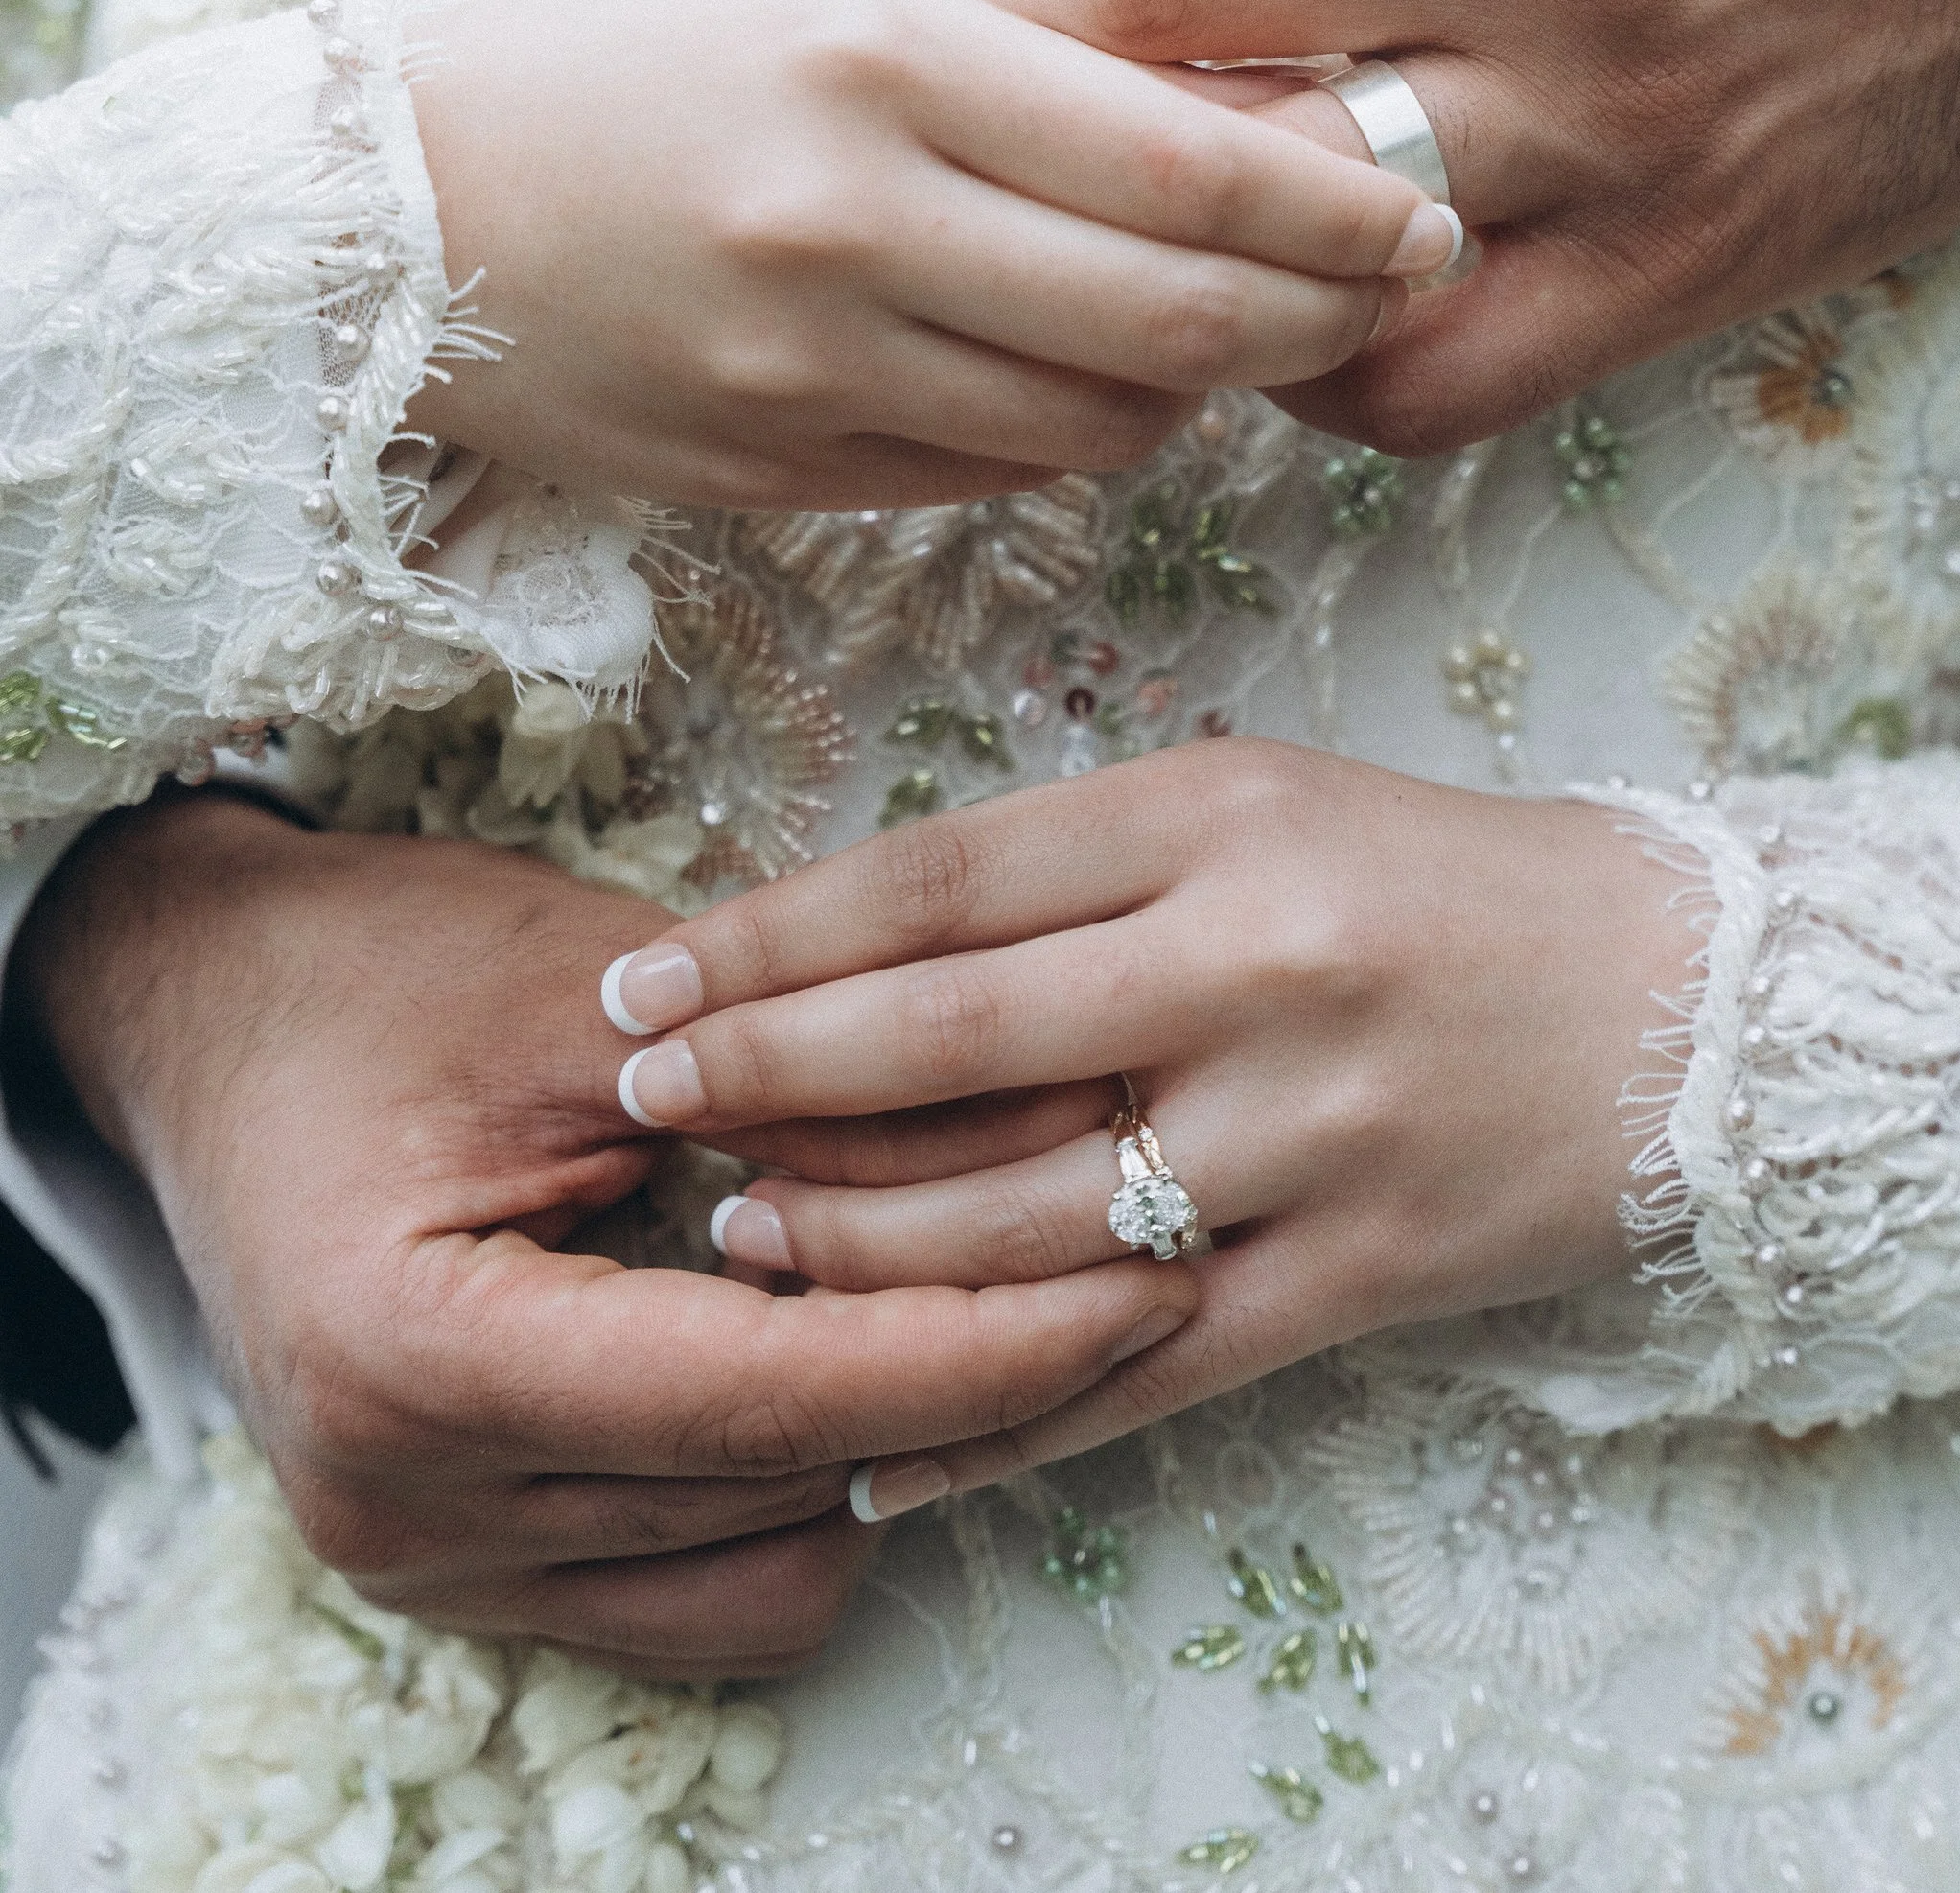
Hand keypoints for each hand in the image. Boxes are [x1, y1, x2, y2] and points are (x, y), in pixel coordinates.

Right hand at [17, 796, 1200, 1674]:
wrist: (216, 1013)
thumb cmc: (379, 972)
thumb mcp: (595, 988)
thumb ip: (811, 1077)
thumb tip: (1062, 1120)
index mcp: (410, 1361)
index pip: (765, 1397)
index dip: (976, 1346)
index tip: (1144, 1279)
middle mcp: (408, 1505)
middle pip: (778, 1485)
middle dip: (975, 1376)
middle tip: (1137, 1253)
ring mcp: (432, 1559)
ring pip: (763, 1561)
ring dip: (900, 1439)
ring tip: (1019, 1291)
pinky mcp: (473, 1562)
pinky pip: (704, 1588)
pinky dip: (811, 1488)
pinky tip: (871, 1356)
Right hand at [406, 0, 1454, 508]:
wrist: (380, 203)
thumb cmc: (629, 63)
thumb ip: (1035, 63)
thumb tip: (1258, 135)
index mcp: (881, 52)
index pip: (1190, 163)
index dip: (1343, 207)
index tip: (1428, 210)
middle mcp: (852, 215)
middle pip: (1178, 319)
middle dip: (1322, 319)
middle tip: (1392, 294)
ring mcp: (808, 364)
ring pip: (1101, 422)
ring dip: (1203, 389)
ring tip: (1237, 329)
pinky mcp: (772, 472)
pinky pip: (995, 480)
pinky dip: (1076, 438)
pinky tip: (1084, 377)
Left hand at [598, 743, 1692, 1507]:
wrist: (1696, 1002)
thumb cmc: (1438, 883)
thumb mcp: (1265, 804)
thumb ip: (1080, 869)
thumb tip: (846, 956)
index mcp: (1224, 816)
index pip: (941, 881)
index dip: (772, 938)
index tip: (646, 979)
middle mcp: (1259, 965)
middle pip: (953, 1041)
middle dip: (767, 1083)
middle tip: (643, 1105)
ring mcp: (1313, 1133)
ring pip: (1023, 1224)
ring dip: (853, 1254)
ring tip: (738, 1252)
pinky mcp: (1362, 1277)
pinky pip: (1142, 1374)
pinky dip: (1001, 1424)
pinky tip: (881, 1448)